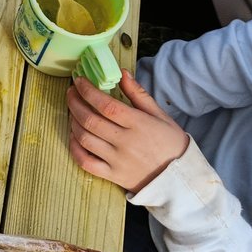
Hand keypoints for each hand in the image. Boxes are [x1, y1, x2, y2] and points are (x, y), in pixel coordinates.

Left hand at [67, 73, 188, 193]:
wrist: (180, 179)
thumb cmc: (171, 143)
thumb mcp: (160, 115)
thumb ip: (138, 94)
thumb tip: (122, 73)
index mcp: (138, 124)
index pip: (106, 105)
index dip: (88, 91)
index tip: (79, 81)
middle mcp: (125, 142)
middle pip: (90, 120)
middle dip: (75, 102)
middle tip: (71, 92)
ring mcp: (117, 161)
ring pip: (84, 139)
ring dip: (73, 122)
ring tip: (73, 111)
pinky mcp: (112, 176)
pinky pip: (85, 162)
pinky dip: (74, 148)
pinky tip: (74, 136)